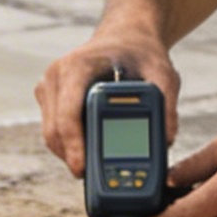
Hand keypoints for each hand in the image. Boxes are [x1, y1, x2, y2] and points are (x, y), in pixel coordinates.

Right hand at [34, 33, 178, 177]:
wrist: (126, 37)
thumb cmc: (142, 53)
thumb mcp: (163, 73)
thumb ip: (167, 103)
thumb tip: (167, 140)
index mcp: (77, 67)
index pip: (68, 114)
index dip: (73, 146)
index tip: (83, 170)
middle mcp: (56, 76)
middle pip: (55, 131)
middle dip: (73, 158)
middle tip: (96, 180)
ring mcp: (49, 88)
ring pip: (51, 135)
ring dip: (71, 155)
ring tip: (97, 171)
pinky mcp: (50, 99)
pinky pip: (55, 132)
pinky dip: (70, 147)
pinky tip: (91, 155)